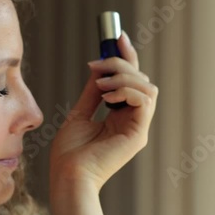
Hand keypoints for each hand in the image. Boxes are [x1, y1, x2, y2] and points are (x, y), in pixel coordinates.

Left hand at [49, 30, 157, 194]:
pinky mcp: (138, 135)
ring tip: (100, 83)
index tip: (117, 38)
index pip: (131, 82)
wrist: (68, 176)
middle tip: (96, 63)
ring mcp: (137, 128)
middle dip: (121, 63)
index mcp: (120, 117)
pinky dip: (127, 91)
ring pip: (147, 87)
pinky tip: (107, 95)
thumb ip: (93, 92)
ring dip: (124, 77)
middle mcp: (132, 121)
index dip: (127, 58)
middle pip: (141, 80)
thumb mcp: (80, 114)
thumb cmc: (70, 152)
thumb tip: (98, 68)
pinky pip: (144, 100)